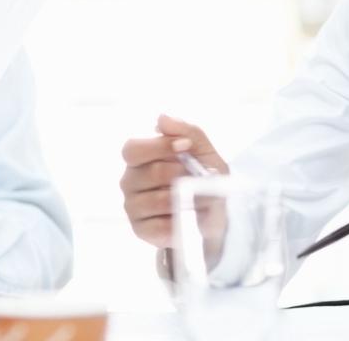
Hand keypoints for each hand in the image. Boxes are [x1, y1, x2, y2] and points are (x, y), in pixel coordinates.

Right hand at [119, 115, 229, 246]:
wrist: (218, 214)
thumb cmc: (205, 178)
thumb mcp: (204, 152)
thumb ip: (187, 131)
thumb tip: (162, 118)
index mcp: (140, 158)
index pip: (133, 149)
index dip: (158, 147)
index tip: (185, 146)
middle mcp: (130, 181)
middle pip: (148, 173)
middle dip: (180, 174)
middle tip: (199, 177)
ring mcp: (133, 207)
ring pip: (158, 200)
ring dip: (187, 199)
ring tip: (203, 198)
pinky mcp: (141, 230)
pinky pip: (159, 226)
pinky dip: (181, 221)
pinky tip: (190, 218)